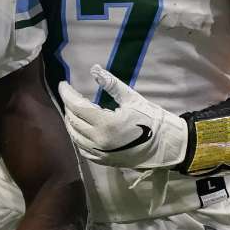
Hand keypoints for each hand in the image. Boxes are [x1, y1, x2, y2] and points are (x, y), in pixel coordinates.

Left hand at [58, 65, 187, 168]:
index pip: (77, 106)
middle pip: (73, 121)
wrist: (166, 146)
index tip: (63, 84)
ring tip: (71, 109)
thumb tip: (94, 69)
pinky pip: (82, 149)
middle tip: (69, 95)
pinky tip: (79, 129)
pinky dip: (77, 137)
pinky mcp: (103, 161)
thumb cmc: (151, 119)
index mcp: (105, 123)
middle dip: (68, 106)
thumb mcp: (132, 98)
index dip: (67, 94)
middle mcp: (99, 140)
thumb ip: (111, 84)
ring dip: (70, 121)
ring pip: (75, 136)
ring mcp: (100, 153)